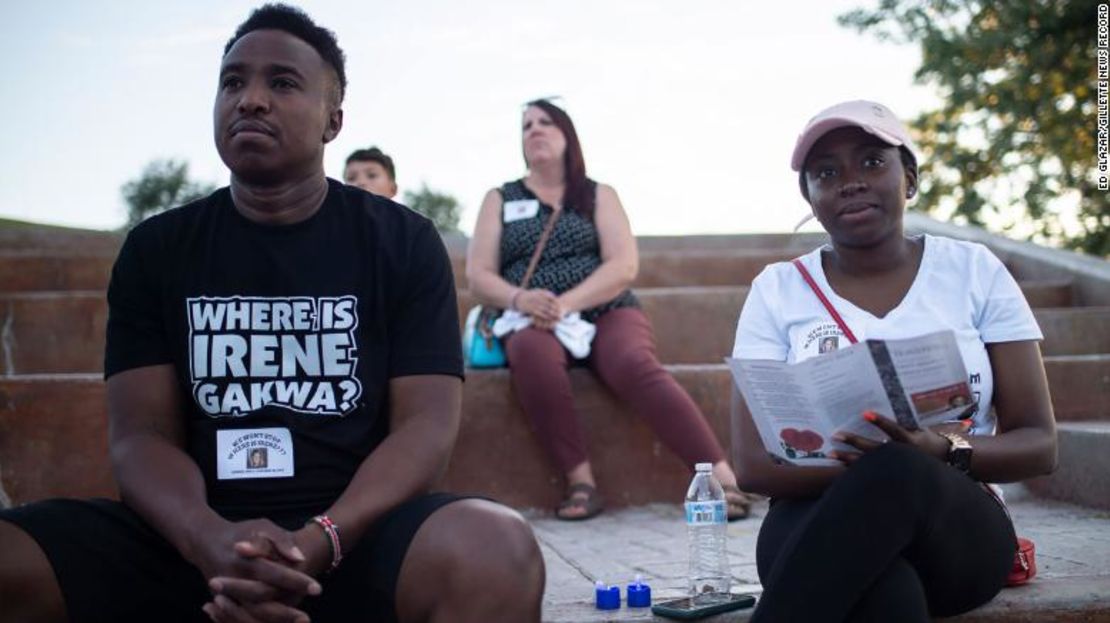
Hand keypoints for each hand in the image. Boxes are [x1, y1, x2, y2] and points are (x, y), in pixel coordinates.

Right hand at [186, 517, 319, 621]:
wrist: (205, 542)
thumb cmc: (240, 532)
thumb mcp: (261, 526)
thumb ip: (281, 540)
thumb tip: (300, 558)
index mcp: (244, 560)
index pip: (274, 574)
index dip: (296, 582)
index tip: (318, 588)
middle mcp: (233, 579)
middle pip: (260, 601)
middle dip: (285, 612)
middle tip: (307, 617)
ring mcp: (224, 594)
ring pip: (249, 615)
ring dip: (274, 621)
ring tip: (299, 622)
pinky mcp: (222, 602)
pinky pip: (240, 618)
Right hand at [515, 289, 561, 322]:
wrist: (518, 298)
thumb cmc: (530, 295)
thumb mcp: (537, 291)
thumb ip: (546, 293)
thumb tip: (554, 296)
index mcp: (540, 293)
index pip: (551, 298)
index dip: (557, 303)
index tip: (561, 306)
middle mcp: (538, 298)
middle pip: (550, 304)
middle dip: (556, 309)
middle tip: (562, 313)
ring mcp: (535, 304)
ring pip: (546, 310)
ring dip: (553, 314)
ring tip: (558, 317)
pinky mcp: (532, 310)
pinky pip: (540, 314)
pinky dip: (546, 317)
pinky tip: (550, 319)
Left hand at [829, 411, 952, 465]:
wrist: (941, 461)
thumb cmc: (925, 438)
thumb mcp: (919, 428)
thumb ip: (903, 419)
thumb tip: (882, 402)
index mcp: (911, 441)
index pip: (894, 430)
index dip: (880, 422)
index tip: (865, 413)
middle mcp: (902, 455)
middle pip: (875, 449)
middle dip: (854, 442)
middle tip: (836, 435)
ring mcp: (895, 467)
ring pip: (869, 464)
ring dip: (848, 459)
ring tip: (831, 453)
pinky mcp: (889, 475)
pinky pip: (868, 474)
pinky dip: (853, 471)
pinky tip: (838, 466)